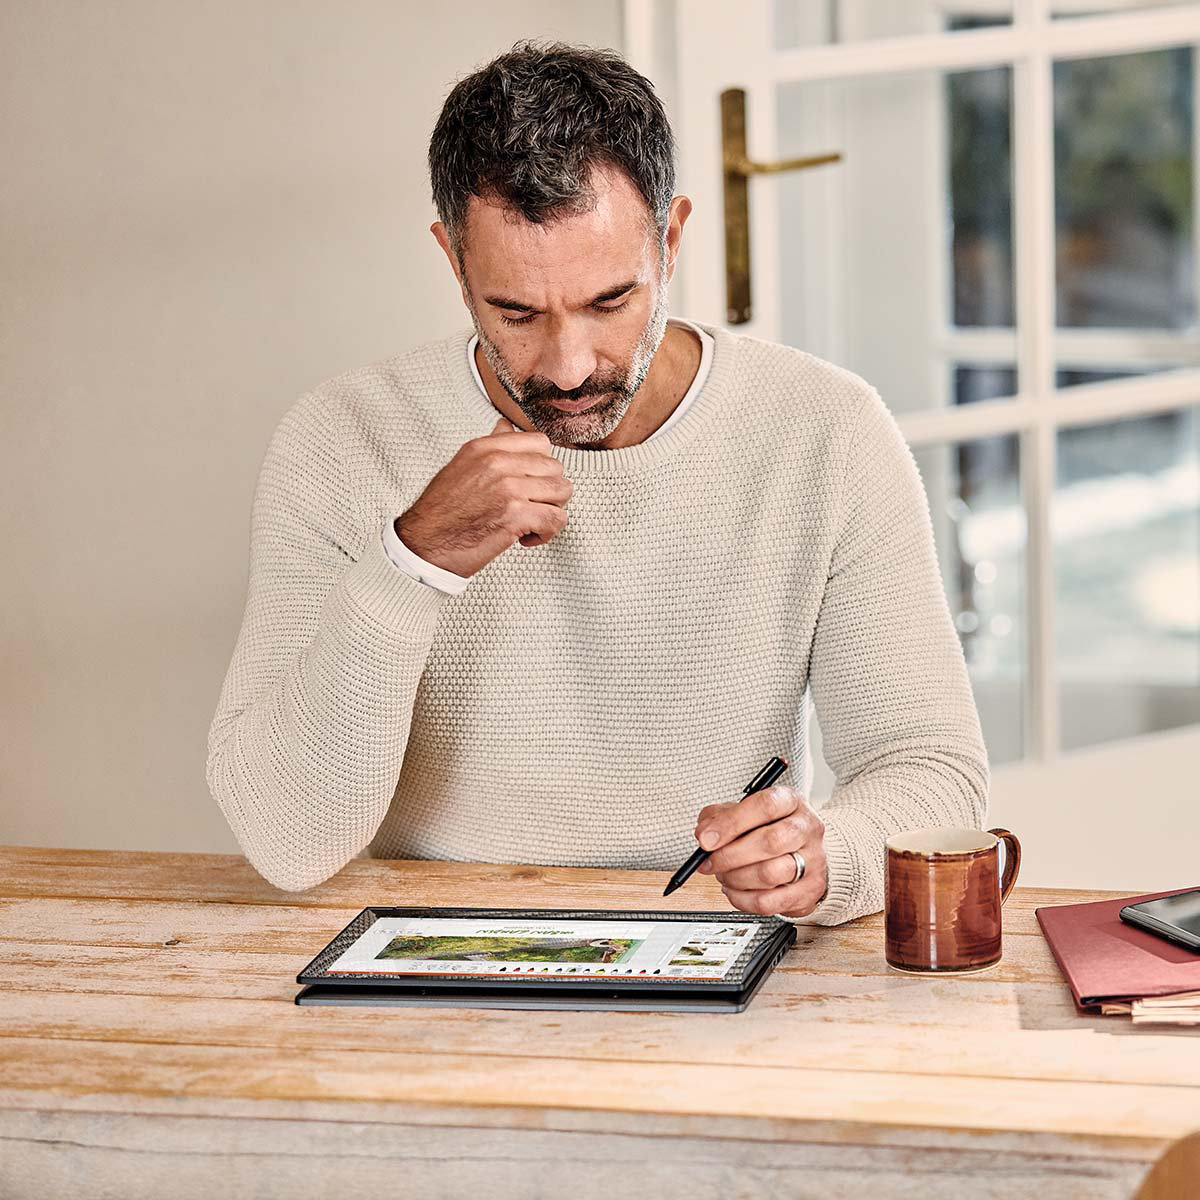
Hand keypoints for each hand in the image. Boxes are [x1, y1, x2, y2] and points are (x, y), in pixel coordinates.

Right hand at [395, 417, 573, 576]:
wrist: (423, 545)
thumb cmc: (442, 513)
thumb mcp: (462, 466)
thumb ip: (490, 447)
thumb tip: (506, 427)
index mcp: (485, 448)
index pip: (540, 442)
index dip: (543, 467)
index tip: (531, 484)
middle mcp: (497, 463)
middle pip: (556, 469)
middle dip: (550, 492)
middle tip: (531, 508)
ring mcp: (508, 488)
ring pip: (562, 492)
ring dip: (551, 512)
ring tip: (530, 523)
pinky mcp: (516, 515)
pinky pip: (556, 519)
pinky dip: (547, 533)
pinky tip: (527, 538)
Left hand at [693, 785, 828, 917]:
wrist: (803, 854)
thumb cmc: (769, 829)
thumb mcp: (743, 812)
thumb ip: (719, 816)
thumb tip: (704, 833)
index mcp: (790, 801)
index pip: (764, 806)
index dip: (730, 823)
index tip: (705, 839)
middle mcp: (806, 828)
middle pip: (769, 842)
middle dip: (730, 856)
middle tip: (709, 862)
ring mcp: (813, 860)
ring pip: (769, 874)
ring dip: (736, 878)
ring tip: (724, 875)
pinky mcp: (810, 890)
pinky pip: (769, 902)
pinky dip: (743, 899)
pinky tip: (735, 891)